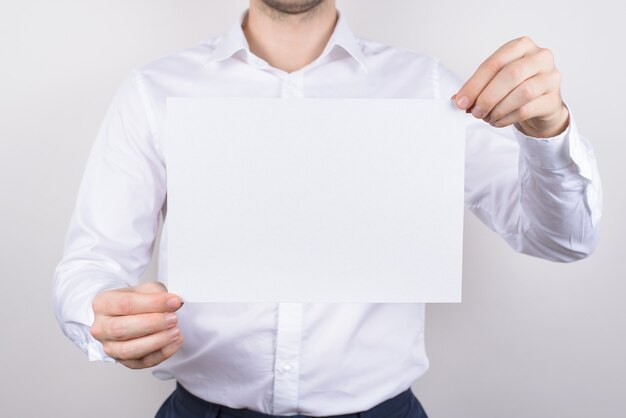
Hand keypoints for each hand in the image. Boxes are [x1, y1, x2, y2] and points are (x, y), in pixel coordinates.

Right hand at [90, 281, 183, 368]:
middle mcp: (101, 327)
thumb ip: (157, 294)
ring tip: (175, 332)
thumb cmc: (135, 301)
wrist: (128, 314)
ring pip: (129, 350)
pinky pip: (142, 362)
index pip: (125, 304)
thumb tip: (172, 303)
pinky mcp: (124, 361)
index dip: (152, 304)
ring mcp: (110, 347)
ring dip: (156, 341)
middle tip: (173, 318)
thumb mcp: (145, 289)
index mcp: (103, 304)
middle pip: (122, 329)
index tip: (173, 302)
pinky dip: (161, 354)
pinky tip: (174, 343)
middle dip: (152, 324)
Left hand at [453, 36, 569, 137]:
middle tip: (475, 112)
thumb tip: (458, 100)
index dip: (475, 83)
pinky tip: (497, 121)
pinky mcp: (553, 99)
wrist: (541, 103)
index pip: (495, 62)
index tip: (461, 101)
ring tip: (486, 117)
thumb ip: (478, 87)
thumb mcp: (496, 80)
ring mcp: (550, 77)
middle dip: (488, 96)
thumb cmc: (515, 87)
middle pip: (511, 74)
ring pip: (522, 92)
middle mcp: (540, 57)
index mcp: (521, 46)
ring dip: (498, 108)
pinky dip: (507, 118)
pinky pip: (527, 109)